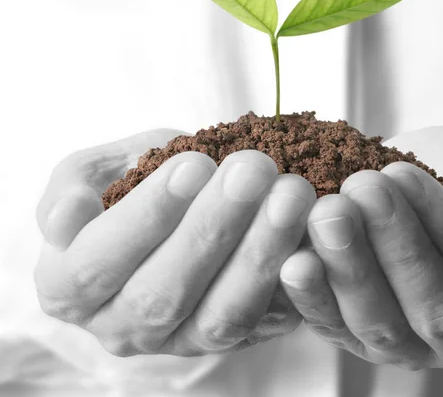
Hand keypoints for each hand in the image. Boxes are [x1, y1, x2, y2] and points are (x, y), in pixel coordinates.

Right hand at [35, 129, 315, 355]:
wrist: (173, 211)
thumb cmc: (130, 187)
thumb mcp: (94, 173)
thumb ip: (73, 187)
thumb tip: (67, 217)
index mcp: (70, 288)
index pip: (97, 264)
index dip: (146, 216)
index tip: (194, 164)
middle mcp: (121, 328)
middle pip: (164, 293)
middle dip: (214, 227)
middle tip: (254, 169)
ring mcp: (181, 341)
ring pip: (222, 315)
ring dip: (261, 253)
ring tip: (291, 193)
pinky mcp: (233, 340)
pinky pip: (266, 321)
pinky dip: (293, 281)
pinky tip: (313, 236)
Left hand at [280, 127, 442, 375]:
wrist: (423, 196)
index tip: (405, 175)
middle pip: (440, 312)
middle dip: (396, 248)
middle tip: (361, 189)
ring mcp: (417, 350)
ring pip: (385, 328)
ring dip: (352, 270)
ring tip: (327, 214)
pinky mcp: (363, 342)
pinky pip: (338, 330)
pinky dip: (314, 299)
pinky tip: (295, 260)